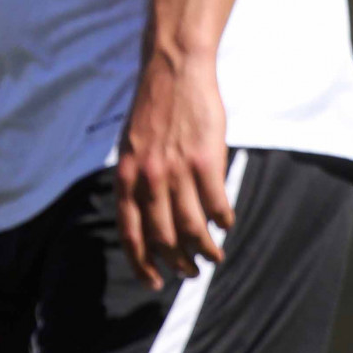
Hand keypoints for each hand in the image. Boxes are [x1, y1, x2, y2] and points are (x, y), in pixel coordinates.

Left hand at [116, 45, 233, 287]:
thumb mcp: (131, 148)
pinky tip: (226, 224)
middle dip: (178, 264)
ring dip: (205, 250)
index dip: (141, 264)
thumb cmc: (154, 110)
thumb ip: (137, 182)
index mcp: (127, 177)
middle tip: (190, 273)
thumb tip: (146, 219)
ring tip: (213, 257)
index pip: (130, 234)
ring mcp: (178, 171)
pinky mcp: (207, 162)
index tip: (153, 282)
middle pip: (164, 239)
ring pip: (193, 228)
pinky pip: (217, 205)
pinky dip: (223, 221)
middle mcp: (149, 179)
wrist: (174, 70)